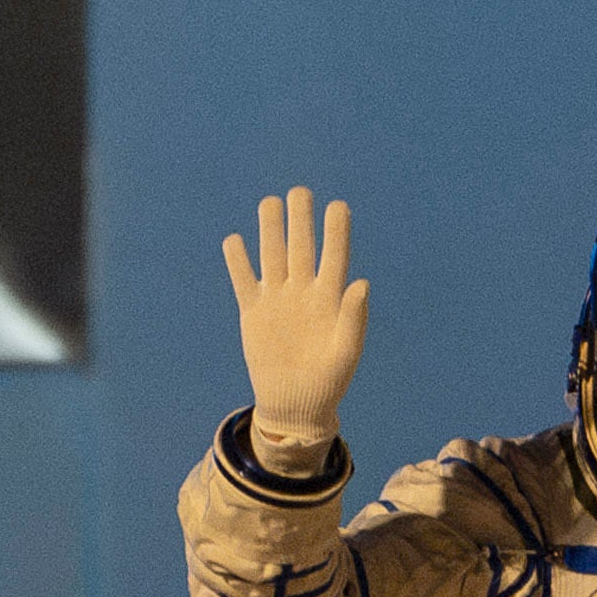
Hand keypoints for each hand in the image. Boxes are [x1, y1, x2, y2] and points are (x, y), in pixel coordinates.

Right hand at [220, 183, 369, 456]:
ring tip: (270, 202)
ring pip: (272, 255)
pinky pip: (243, 280)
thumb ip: (353, 318)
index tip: (337, 206)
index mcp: (330, 298)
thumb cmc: (329, 382)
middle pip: (301, 247)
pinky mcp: (253, 312)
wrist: (296, 404)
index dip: (336, 231)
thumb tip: (361, 283)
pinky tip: (234, 241)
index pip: (334, 256)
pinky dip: (238, 261)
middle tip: (300, 192)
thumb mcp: (346, 353)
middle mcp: (303, 291)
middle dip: (301, 220)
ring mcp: (277, 299)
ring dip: (270, 230)